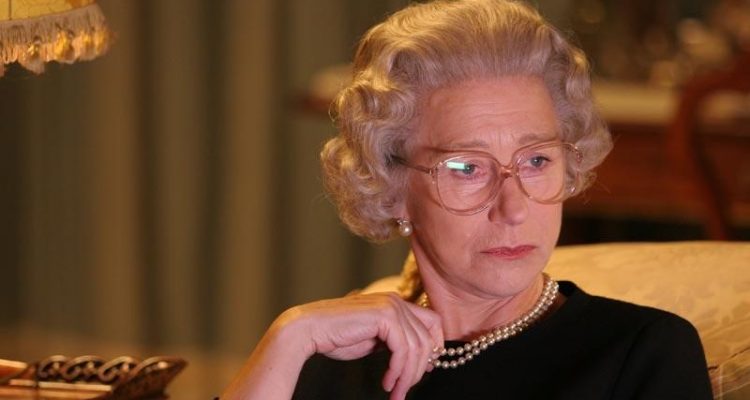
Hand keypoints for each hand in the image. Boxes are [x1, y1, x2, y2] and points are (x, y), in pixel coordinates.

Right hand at [279, 292, 443, 399]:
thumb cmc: (337, 337)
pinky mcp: (385, 316)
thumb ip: (395, 342)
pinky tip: (387, 383)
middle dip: (420, 368)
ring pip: (417, 347)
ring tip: (395, 392)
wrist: (309, 330)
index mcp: (395, 303)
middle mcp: (396, 300)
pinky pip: (403, 350)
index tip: (425, 371)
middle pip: (428, 337)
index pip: (432, 322)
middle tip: (405, 390)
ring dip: (407, 376)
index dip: (434, 347)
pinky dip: (398, 371)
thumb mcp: (374, 340)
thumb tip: (419, 358)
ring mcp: (391, 306)